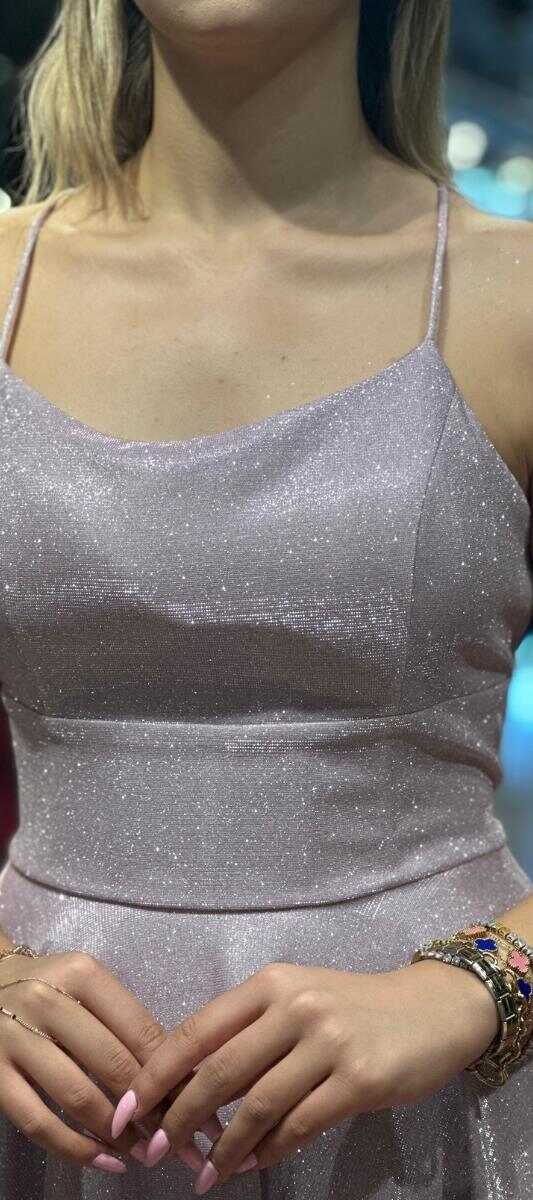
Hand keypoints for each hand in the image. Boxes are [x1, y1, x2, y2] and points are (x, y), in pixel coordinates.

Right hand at [0, 949, 223, 1174]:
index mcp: (83, 975)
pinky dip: (75, 1149)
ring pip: (78, 1096)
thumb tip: (182, 1075)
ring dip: (117, 1133)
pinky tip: (104, 1160)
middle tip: (177, 1139)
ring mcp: (16, 1039)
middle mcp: (48, 1002)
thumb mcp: (90, 987)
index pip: (139, 1030)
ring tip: (143, 1153)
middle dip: (151, 1109)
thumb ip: (127, 1022)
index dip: (172, 1073)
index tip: (197, 1105)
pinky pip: (38, 1122)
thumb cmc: (52, 987)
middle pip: (113, 1064)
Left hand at [111, 958, 499, 1191]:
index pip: (197, 1030)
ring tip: (204, 1176)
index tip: (126, 1108)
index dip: (156, 1073)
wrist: (430, 1009)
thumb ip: (248, 1032)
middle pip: (219, 1071)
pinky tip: (253, 1166)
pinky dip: (269, 1152)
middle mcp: (294, 1007)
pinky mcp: (359, 1078)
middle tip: (156, 1153)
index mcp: (270, 984)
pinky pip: (299, 1125)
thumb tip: (187, 1086)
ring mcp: (328, 1042)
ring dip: (223, 1149)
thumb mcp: (296, 1000)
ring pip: (257, 1105)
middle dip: (180, 1118)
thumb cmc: (352, 1007)